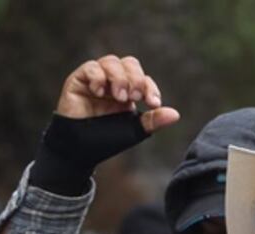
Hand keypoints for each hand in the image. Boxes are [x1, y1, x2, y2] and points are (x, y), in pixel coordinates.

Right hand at [57, 55, 179, 133]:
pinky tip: (99, 92)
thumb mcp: (133, 131)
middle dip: (135, 79)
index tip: (153, 103)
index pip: (143, 79)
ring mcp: (95, 79)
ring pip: (111, 62)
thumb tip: (175, 114)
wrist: (79, 150)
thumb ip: (153, 121)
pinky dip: (98, 77)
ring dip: (119, 77)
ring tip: (119, 97)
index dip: (150, 88)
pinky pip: (90, 68)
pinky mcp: (78, 80)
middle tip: (134, 96)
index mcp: (128, 92)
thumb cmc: (105, 141)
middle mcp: (112, 83)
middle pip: (129, 63)